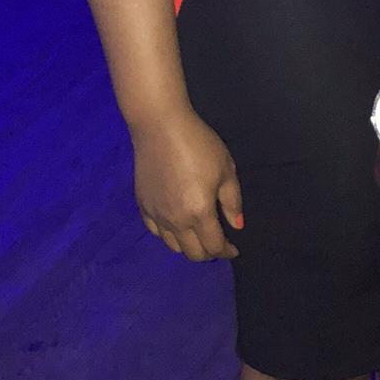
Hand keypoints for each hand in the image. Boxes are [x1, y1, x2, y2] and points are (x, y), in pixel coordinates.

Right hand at [130, 110, 242, 261]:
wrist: (160, 126)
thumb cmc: (199, 144)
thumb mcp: (226, 169)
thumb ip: (232, 202)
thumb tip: (236, 226)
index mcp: (200, 212)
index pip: (213, 246)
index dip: (226, 251)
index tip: (233, 248)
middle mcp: (176, 220)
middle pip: (192, 253)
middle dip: (209, 253)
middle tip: (218, 243)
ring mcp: (156, 215)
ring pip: (172, 246)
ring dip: (188, 246)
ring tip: (198, 236)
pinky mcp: (143, 205)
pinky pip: (156, 232)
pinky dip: (169, 235)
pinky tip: (177, 225)